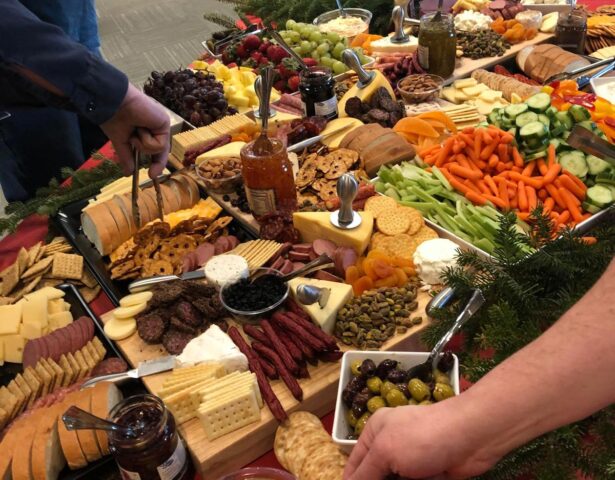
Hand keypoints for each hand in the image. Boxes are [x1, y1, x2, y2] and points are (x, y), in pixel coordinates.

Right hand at [101, 83, 169, 177]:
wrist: (112, 104)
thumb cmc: (113, 119)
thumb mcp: (120, 142)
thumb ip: (126, 157)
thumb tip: (128, 173)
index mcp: (145, 131)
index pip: (155, 150)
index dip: (155, 163)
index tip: (151, 175)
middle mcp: (155, 127)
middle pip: (161, 150)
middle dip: (158, 163)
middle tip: (152, 174)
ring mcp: (160, 125)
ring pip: (159, 149)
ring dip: (143, 144)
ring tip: (135, 132)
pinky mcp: (164, 122)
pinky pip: (159, 143)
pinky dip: (146, 140)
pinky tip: (140, 129)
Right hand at [344, 403, 496, 479]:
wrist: (471, 437)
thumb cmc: (422, 438)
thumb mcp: (385, 452)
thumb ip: (365, 473)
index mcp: (375, 432)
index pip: (354, 464)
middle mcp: (391, 446)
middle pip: (376, 476)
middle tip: (399, 479)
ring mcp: (412, 462)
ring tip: (417, 477)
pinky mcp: (430, 474)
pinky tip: (430, 478)